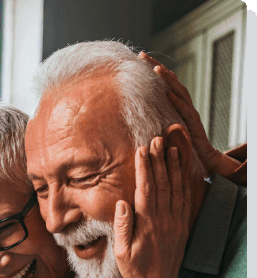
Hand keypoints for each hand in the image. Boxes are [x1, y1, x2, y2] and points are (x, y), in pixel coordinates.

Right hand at [114, 138, 190, 277]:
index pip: (146, 190)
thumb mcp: (121, 252)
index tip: (142, 150)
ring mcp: (175, 222)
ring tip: (170, 147)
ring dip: (173, 167)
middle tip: (156, 139)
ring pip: (175, 188)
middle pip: (162, 184)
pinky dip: (184, 182)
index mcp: (147, 225)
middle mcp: (163, 220)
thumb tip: (122, 203)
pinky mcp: (182, 226)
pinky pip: (185, 199)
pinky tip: (181, 170)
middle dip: (159, 160)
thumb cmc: (136, 270)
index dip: (145, 168)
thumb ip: (122, 226)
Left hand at [138, 52, 240, 177]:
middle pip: (170, 80)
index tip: (138, 58)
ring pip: (179, 91)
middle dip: (156, 66)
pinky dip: (176, 101)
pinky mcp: (193, 123)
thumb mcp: (166, 128)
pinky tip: (168, 94)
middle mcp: (183, 103)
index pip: (163, 82)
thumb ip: (157, 119)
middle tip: (142, 55)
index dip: (151, 70)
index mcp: (176, 103)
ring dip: (167, 79)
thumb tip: (137, 116)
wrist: (203, 158)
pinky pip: (185, 110)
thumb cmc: (183, 145)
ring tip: (155, 69)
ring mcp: (189, 111)